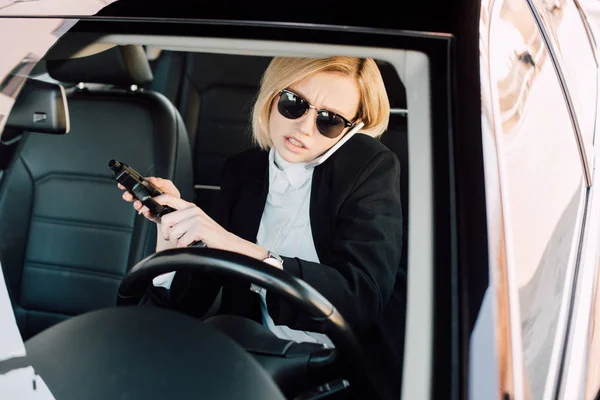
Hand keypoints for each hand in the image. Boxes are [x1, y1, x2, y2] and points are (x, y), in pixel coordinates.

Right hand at [117, 177, 179, 221]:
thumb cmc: (171, 194)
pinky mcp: (153, 215)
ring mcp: (147, 207)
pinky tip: (146, 212)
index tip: (122, 185)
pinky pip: (148, 215)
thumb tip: (152, 179)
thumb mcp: (167, 185)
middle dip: (128, 196)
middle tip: (127, 196)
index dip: (126, 186)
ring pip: (139, 207)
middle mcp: (144, 199)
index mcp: (146, 190)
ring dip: (137, 205)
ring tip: (138, 204)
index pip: (134, 187)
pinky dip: (147, 214)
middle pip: (133, 197)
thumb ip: (160, 181)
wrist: (179, 206)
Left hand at [153, 194, 271, 261]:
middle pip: (166, 220)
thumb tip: (160, 219)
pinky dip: (184, 247)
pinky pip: (181, 241)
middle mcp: (192, 210)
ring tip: (187, 241)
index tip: (147, 209)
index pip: (168, 198)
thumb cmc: (209, 235)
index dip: (155, 202)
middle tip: (172, 237)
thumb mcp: (192, 222)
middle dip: (166, 232)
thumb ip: (178, 219)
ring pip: (173, 232)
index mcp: (190, 207)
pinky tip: (192, 244)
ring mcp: (196, 219)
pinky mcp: (199, 228)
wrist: (226, 243)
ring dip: (177, 241)